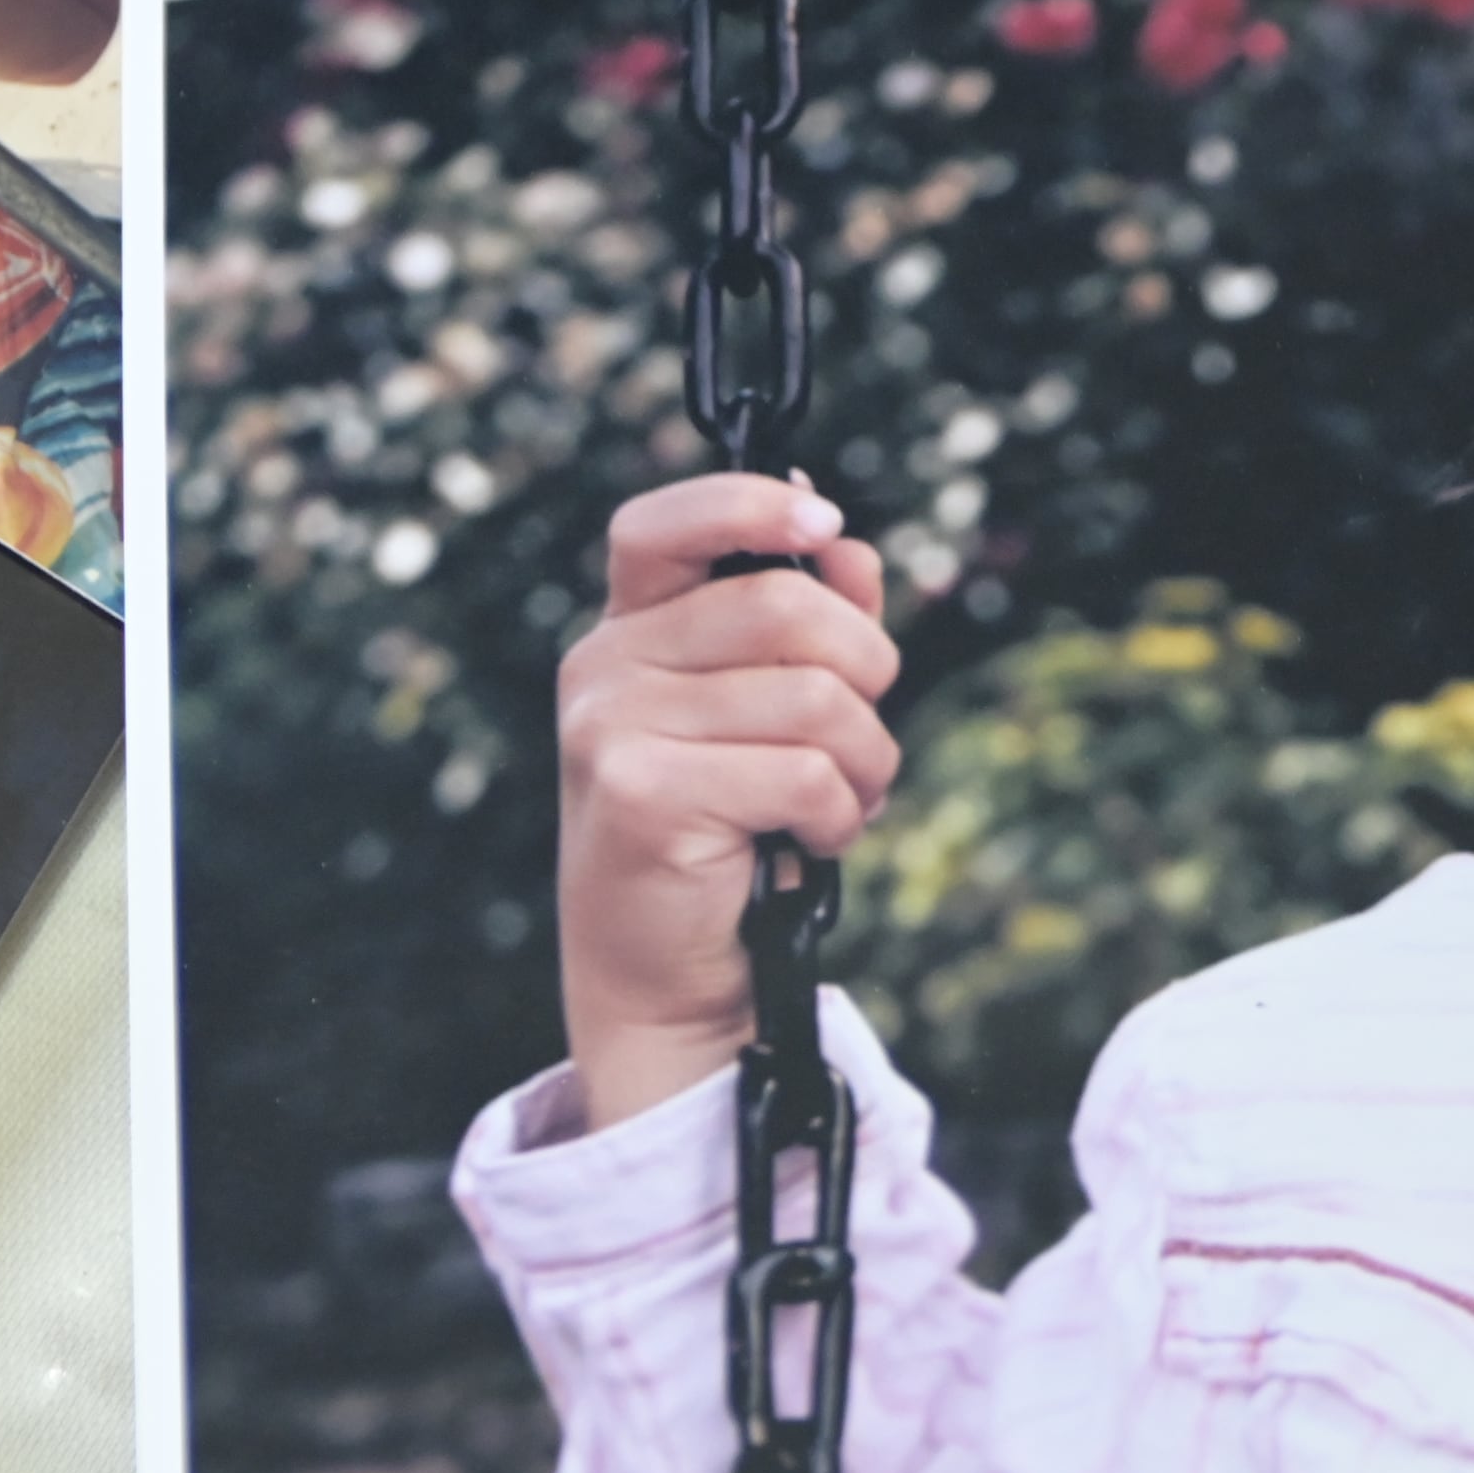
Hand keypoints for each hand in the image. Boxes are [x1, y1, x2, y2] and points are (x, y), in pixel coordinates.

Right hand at [556, 474, 899, 1130]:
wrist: (669, 968)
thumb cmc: (730, 831)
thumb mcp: (770, 715)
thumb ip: (810, 626)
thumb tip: (846, 546)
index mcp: (631, 631)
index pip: (665, 526)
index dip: (750, 503)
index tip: (826, 522)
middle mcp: (605, 668)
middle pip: (785, 607)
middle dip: (868, 672)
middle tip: (861, 737)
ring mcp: (610, 728)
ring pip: (814, 698)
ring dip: (866, 761)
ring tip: (840, 801)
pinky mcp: (637, 793)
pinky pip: (803, 773)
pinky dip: (839, 816)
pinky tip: (810, 843)